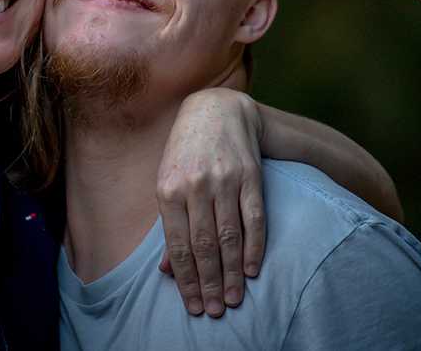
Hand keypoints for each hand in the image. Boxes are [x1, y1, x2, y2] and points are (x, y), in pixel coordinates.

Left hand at [156, 88, 265, 317]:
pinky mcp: (250, 176)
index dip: (187, 279)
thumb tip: (166, 270)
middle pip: (205, 245)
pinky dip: (255, 247)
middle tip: (216, 310)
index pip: (179, 244)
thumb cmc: (185, 151)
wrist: (216, 110)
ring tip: (235, 299)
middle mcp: (196, 185)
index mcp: (168, 188)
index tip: (194, 305)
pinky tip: (253, 270)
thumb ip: (169, 224)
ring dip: (233, 273)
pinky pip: (254, 219)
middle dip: (210, 283)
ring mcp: (224, 180)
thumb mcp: (167, 181)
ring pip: (230, 236)